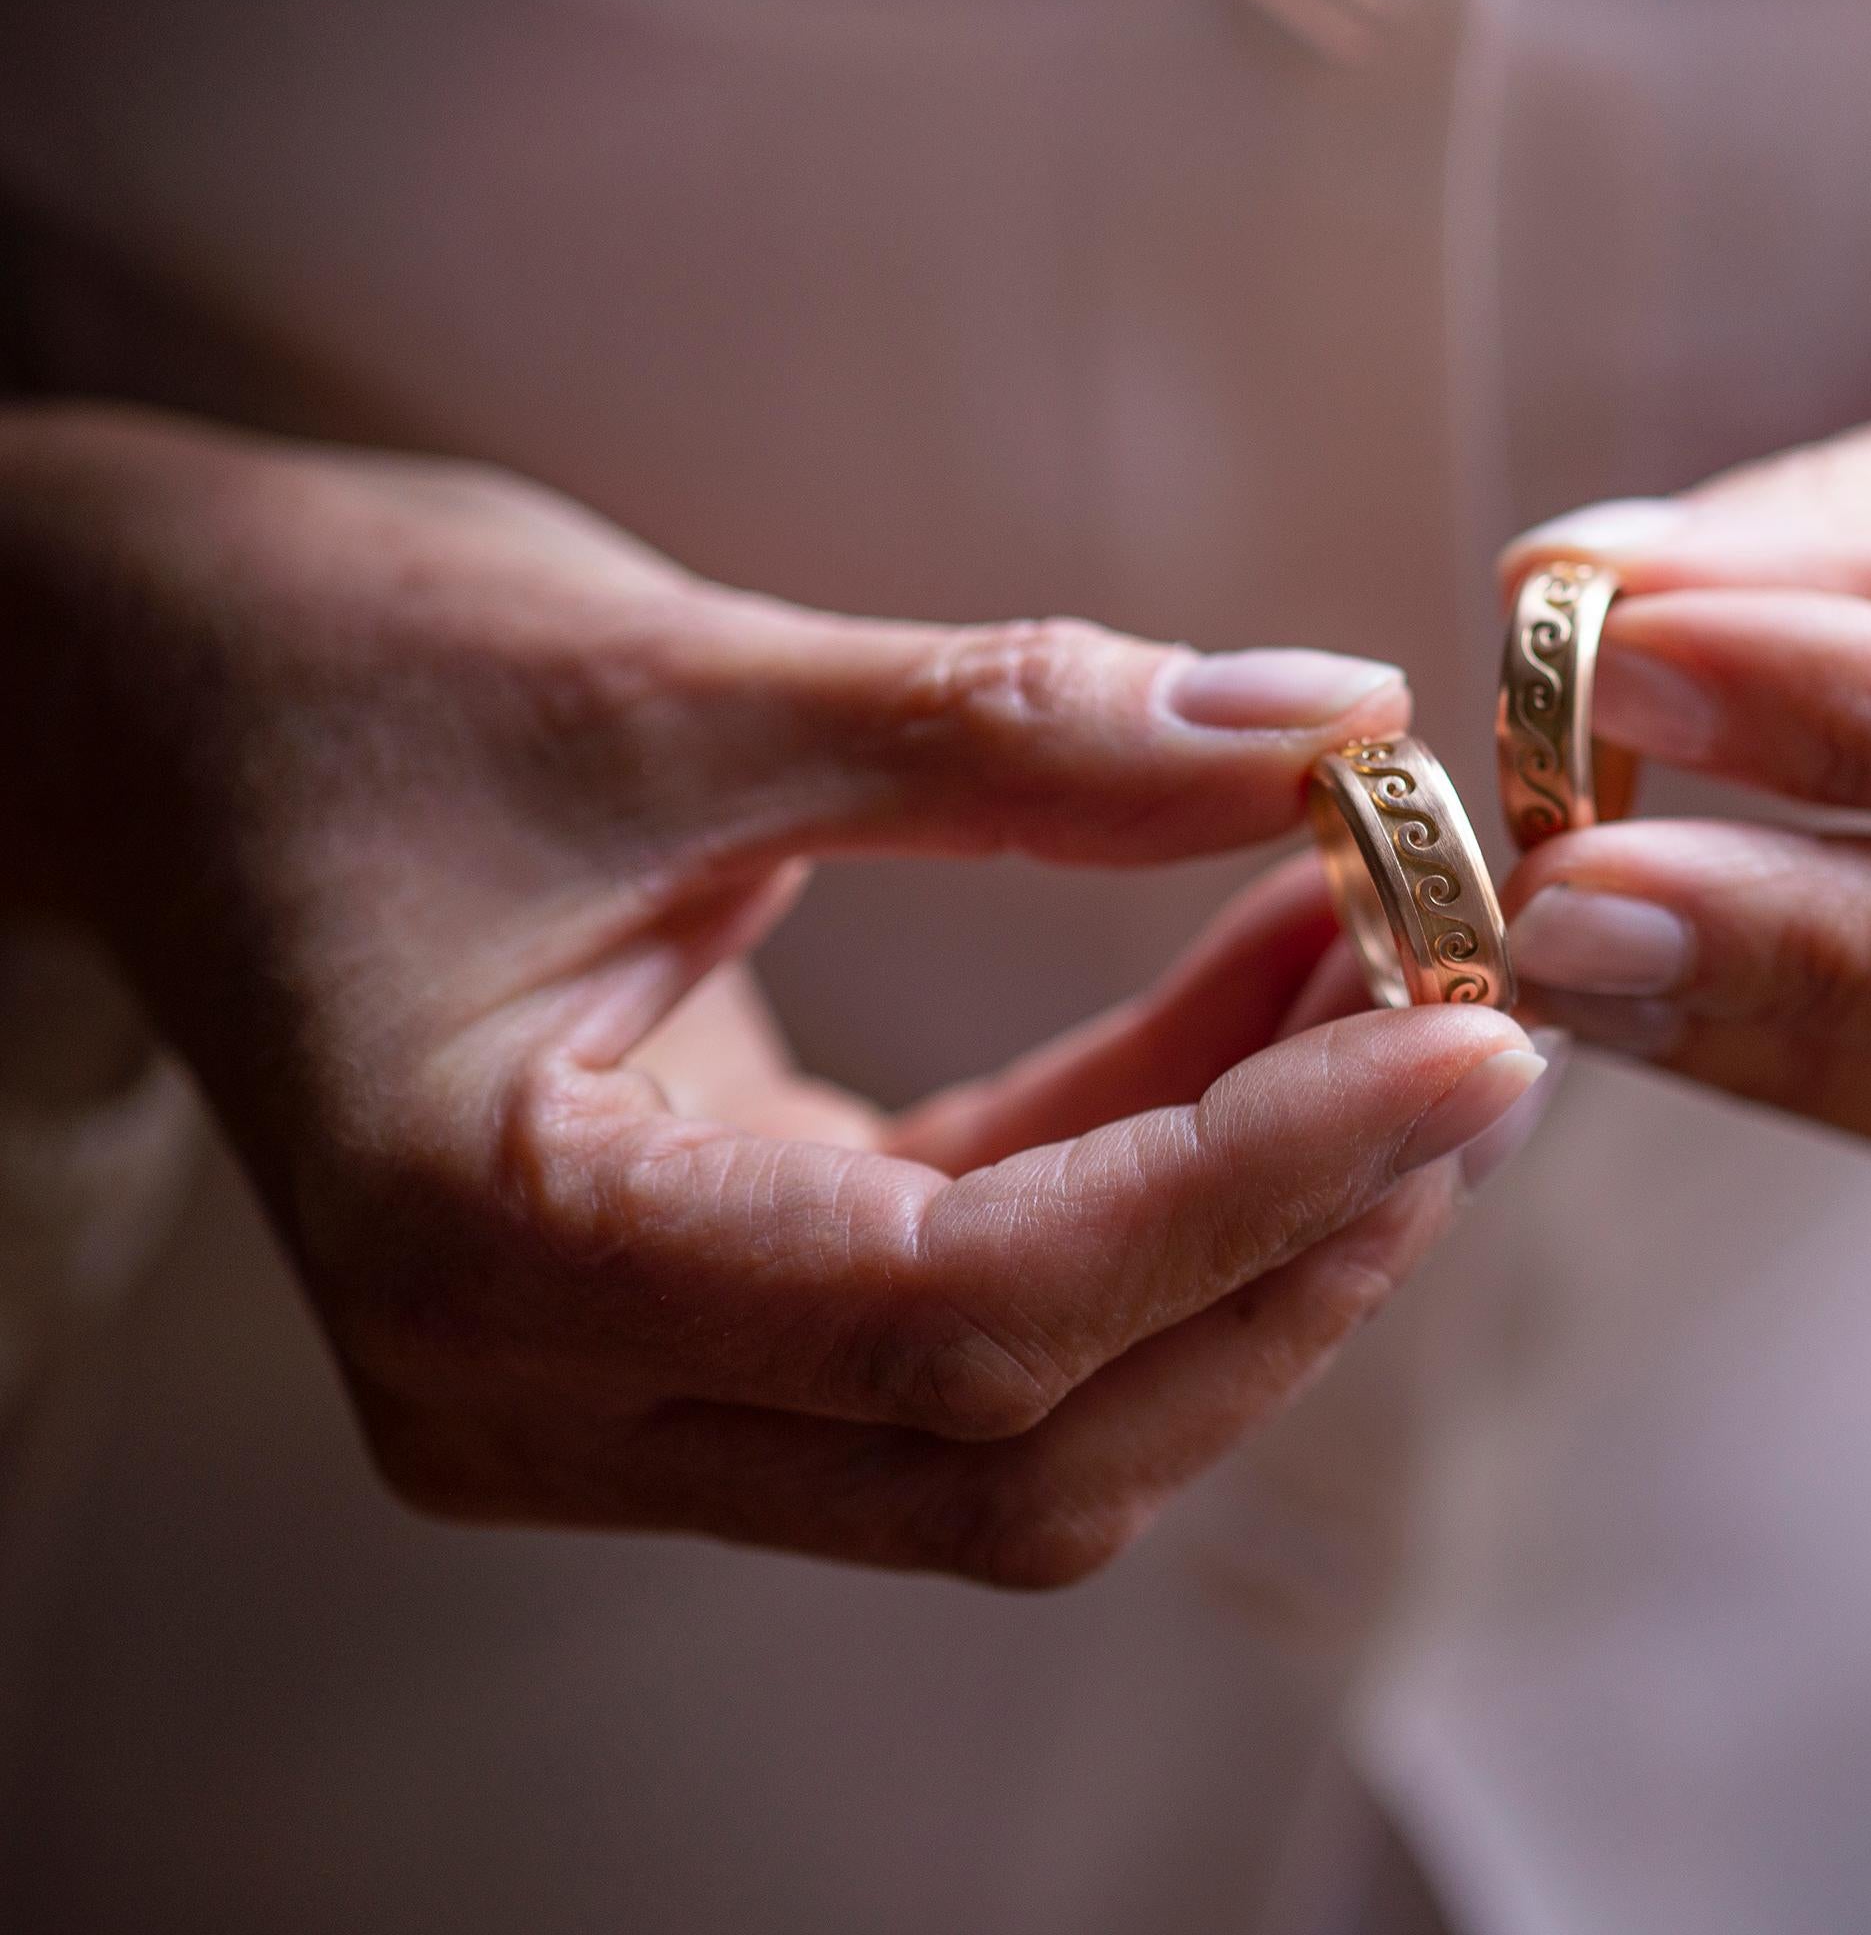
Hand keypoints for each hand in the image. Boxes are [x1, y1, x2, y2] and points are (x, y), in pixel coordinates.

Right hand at [0, 406, 1545, 1583]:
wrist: (156, 703)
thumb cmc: (336, 671)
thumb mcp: (665, 674)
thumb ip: (1005, 724)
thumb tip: (1321, 719)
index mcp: (488, 1251)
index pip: (958, 1312)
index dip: (1244, 1191)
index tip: (1462, 1044)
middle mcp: (546, 1389)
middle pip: (1022, 1441)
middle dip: (1285, 1254)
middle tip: (1473, 1040)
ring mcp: (621, 1384)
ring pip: (1026, 1410)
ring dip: (1246, 1217)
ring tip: (1398, 992)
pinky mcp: (698, 1318)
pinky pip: (981, 1296)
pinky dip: (1149, 1166)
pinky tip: (1272, 1001)